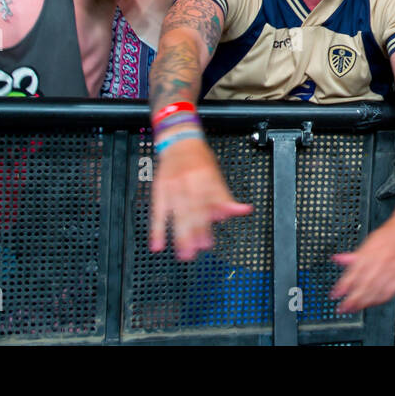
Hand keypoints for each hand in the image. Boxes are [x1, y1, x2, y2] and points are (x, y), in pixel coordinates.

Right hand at [149, 135, 251, 259]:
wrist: (179, 141)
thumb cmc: (200, 159)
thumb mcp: (217, 174)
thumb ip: (225, 196)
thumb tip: (237, 212)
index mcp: (205, 178)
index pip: (207, 205)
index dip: (208, 225)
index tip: (209, 243)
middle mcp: (188, 183)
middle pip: (191, 212)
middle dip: (193, 234)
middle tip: (195, 253)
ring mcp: (172, 187)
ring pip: (176, 215)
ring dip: (179, 236)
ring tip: (182, 254)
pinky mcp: (159, 191)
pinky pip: (158, 212)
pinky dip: (157, 229)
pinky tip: (157, 244)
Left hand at [331, 217, 394, 313]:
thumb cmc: (389, 235)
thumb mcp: (368, 241)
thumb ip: (353, 255)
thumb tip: (337, 259)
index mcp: (369, 254)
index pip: (353, 273)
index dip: (342, 286)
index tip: (334, 294)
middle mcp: (380, 263)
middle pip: (363, 285)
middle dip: (351, 299)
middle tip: (342, 308)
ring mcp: (391, 271)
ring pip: (375, 291)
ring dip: (363, 302)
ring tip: (354, 309)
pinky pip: (390, 291)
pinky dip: (380, 300)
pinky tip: (372, 303)